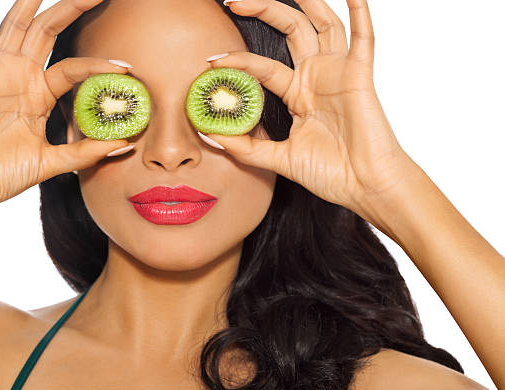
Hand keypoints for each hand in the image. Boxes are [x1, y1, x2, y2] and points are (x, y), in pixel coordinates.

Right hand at [0, 0, 132, 212]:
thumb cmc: (3, 174)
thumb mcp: (53, 162)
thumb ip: (86, 152)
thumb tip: (126, 144)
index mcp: (40, 94)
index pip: (74, 68)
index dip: (99, 65)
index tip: (127, 67)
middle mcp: (20, 76)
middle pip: (48, 32)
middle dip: (72, 9)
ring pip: (16, 25)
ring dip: (32, 3)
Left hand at [201, 0, 415, 216]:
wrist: (364, 188)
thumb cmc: (330, 174)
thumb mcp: (279, 158)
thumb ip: (246, 147)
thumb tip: (209, 135)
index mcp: (298, 94)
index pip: (262, 66)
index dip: (237, 61)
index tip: (211, 61)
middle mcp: (316, 77)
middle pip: (290, 31)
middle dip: (263, 10)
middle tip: (234, 0)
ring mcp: (337, 74)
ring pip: (322, 24)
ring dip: (306, 2)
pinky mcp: (359, 76)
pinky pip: (363, 39)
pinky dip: (360, 13)